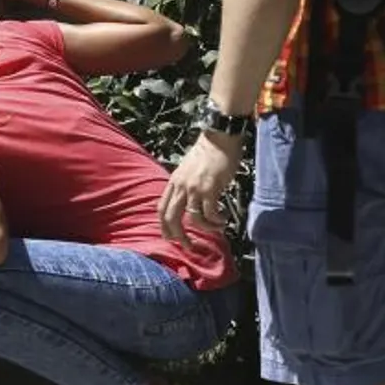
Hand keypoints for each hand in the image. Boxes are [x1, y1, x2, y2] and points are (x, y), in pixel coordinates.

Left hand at [160, 132, 240, 248]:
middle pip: (171, 218)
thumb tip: (188, 201)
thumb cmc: (208, 152)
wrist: (220, 137)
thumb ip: (185, 184)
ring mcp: (195, 188)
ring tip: (217, 228)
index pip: (162, 209)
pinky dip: (216, 221)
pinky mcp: (210, 188)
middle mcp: (181, 186)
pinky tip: (223, 219)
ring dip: (206, 229)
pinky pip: (210, 213)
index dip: (164, 227)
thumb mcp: (188, 168)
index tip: (172, 237)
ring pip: (193, 218)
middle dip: (178, 236)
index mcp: (174, 181)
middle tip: (188, 246)